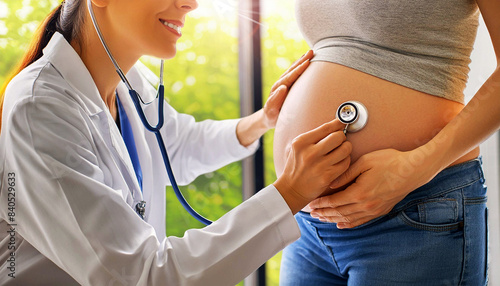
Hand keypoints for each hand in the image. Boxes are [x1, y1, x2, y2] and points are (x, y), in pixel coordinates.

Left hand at [262, 50, 313, 128]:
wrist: (268, 117)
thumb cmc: (271, 115)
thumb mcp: (271, 109)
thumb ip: (275, 99)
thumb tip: (283, 87)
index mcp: (278, 87)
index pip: (290, 76)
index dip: (299, 69)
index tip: (307, 62)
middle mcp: (281, 83)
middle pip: (292, 69)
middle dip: (302, 60)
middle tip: (312, 52)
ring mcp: (284, 83)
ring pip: (293, 70)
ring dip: (301, 61)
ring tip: (310, 53)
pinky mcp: (287, 85)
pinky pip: (295, 73)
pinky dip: (300, 66)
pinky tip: (306, 62)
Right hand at [274, 119, 351, 213]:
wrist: (291, 189)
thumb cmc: (297, 166)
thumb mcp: (298, 148)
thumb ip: (314, 136)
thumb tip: (336, 124)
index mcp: (301, 142)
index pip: (326, 127)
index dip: (338, 123)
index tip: (343, 122)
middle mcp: (310, 153)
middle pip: (338, 137)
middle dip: (342, 137)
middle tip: (340, 141)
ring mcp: (319, 165)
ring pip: (345, 149)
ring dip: (346, 148)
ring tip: (341, 151)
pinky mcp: (327, 176)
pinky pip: (345, 163)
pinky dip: (345, 160)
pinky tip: (340, 161)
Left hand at [308, 148, 434, 227]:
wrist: (413, 170)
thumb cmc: (389, 161)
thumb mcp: (365, 162)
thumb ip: (346, 174)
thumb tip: (331, 183)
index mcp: (359, 193)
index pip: (334, 202)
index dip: (321, 204)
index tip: (311, 204)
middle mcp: (366, 205)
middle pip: (339, 213)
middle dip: (324, 213)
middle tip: (311, 213)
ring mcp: (374, 210)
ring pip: (349, 219)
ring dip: (333, 219)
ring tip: (322, 218)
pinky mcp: (381, 210)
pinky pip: (361, 221)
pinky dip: (349, 224)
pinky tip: (341, 224)